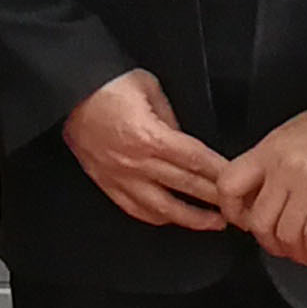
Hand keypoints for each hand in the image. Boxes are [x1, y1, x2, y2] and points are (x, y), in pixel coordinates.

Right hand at [61, 67, 232, 230]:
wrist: (67, 93)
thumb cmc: (107, 84)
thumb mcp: (148, 87)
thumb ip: (172, 116)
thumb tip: (185, 138)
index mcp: (150, 136)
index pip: (196, 160)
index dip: (220, 173)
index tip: (240, 181)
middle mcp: (136, 163)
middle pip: (186, 187)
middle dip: (216, 200)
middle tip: (239, 209)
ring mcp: (120, 177)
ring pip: (162, 209)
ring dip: (192, 218)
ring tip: (214, 223)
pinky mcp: (106, 184)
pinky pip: (136, 209)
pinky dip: (158, 218)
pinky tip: (172, 219)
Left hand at [218, 99, 306, 267]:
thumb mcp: (289, 135)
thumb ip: (269, 162)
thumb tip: (256, 194)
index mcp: (268, 150)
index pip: (229, 185)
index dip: (232, 211)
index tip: (244, 222)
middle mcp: (283, 167)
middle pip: (258, 220)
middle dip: (267, 242)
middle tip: (278, 246)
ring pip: (285, 233)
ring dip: (292, 251)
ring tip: (302, 253)